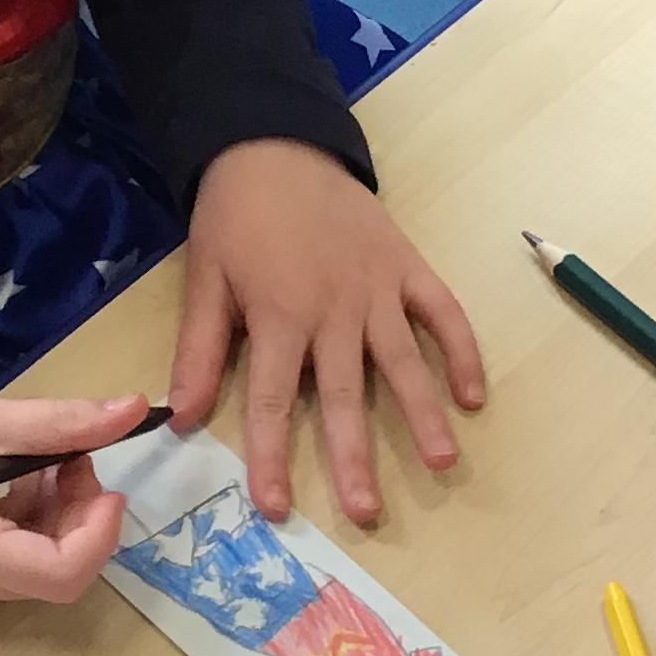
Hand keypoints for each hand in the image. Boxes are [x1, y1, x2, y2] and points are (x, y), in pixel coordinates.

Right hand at [0, 375, 151, 609]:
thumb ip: (60, 423)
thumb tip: (134, 410)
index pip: (61, 574)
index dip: (100, 530)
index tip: (105, 478)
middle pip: (53, 572)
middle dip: (78, 514)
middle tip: (72, 453)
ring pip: (35, 567)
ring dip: (57, 514)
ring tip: (44, 456)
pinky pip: (9, 560)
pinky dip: (29, 520)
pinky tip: (18, 475)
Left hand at [168, 139, 486, 527]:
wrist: (274, 143)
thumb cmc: (234, 217)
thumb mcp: (204, 279)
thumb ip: (200, 351)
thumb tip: (181, 418)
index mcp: (281, 315)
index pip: (275, 401)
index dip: (273, 458)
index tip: (276, 509)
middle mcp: (335, 309)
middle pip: (347, 394)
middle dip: (357, 457)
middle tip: (369, 513)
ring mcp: (378, 288)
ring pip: (405, 361)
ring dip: (424, 413)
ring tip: (443, 462)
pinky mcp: (407, 266)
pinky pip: (442, 313)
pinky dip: (462, 351)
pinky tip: (474, 395)